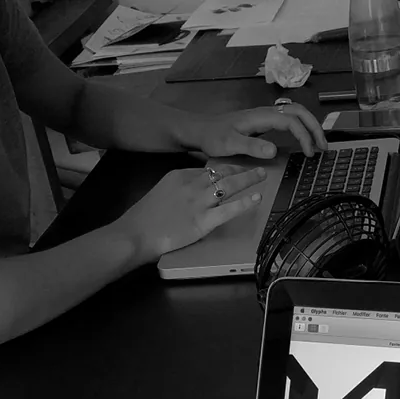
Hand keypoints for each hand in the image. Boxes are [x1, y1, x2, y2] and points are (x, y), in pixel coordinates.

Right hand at [114, 164, 265, 260]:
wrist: (137, 232)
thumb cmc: (146, 217)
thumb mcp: (162, 192)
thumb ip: (179, 189)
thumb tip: (192, 191)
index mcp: (180, 175)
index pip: (207, 169)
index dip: (225, 169)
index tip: (235, 169)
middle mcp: (192, 185)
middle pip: (222, 173)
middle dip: (241, 169)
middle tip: (257, 167)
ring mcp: (198, 202)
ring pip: (229, 186)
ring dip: (248, 179)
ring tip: (262, 175)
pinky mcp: (203, 221)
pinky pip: (228, 209)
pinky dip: (244, 203)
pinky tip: (256, 198)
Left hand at [187, 104, 326, 158]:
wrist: (201, 129)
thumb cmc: (214, 137)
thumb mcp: (230, 144)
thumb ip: (252, 146)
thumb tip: (274, 150)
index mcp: (261, 116)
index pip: (291, 121)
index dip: (304, 136)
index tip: (309, 154)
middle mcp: (266, 112)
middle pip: (299, 111)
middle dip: (315, 127)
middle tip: (324, 147)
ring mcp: (266, 115)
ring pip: (296, 113)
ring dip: (310, 126)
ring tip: (319, 145)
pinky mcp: (264, 121)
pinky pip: (290, 119)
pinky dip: (302, 127)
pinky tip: (304, 140)